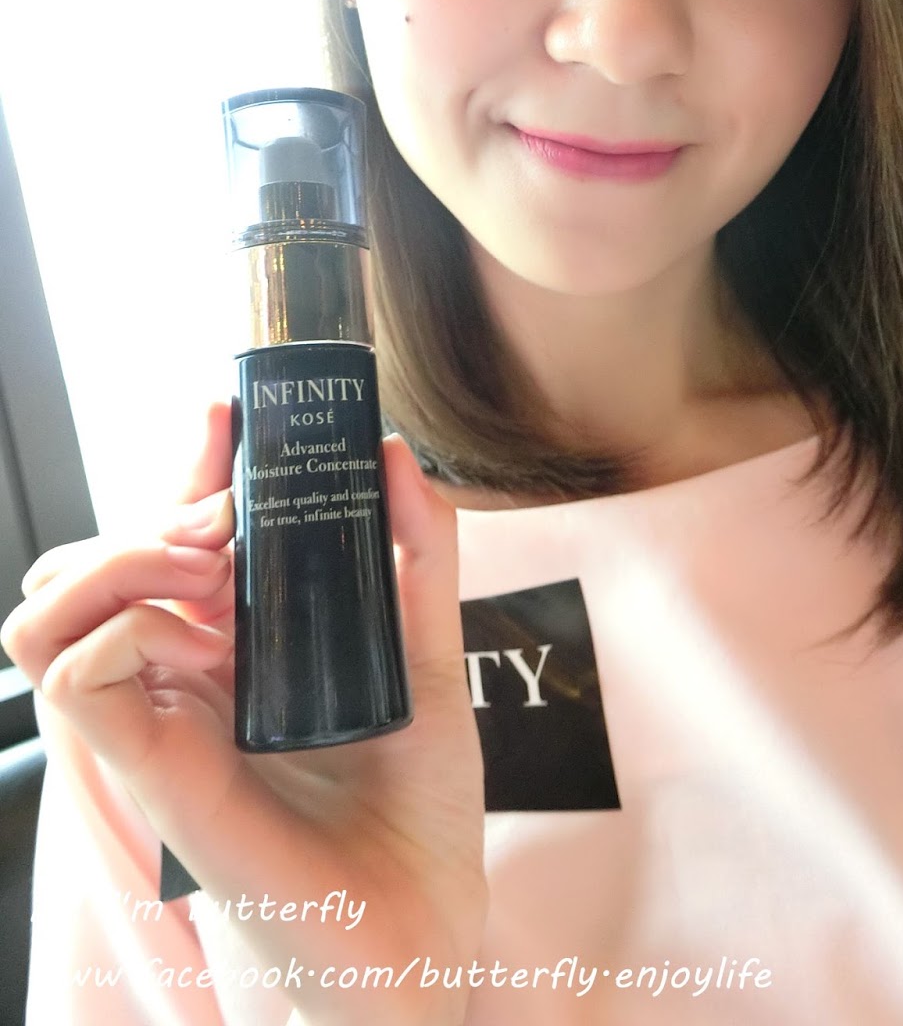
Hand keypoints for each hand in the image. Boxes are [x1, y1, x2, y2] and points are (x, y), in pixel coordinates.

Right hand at [1, 403, 485, 1024]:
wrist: (422, 919)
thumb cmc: (416, 802)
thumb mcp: (430, 652)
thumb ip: (418, 552)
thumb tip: (395, 451)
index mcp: (234, 643)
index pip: (170, 535)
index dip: (182, 462)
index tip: (226, 407)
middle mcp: (180, 674)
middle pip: (88, 561)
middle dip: (148, 507)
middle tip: (229, 514)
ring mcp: (155, 718)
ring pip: (48, 608)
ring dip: (116, 555)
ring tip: (206, 558)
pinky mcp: (145, 766)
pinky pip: (72, 673)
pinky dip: (124, 624)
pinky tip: (201, 631)